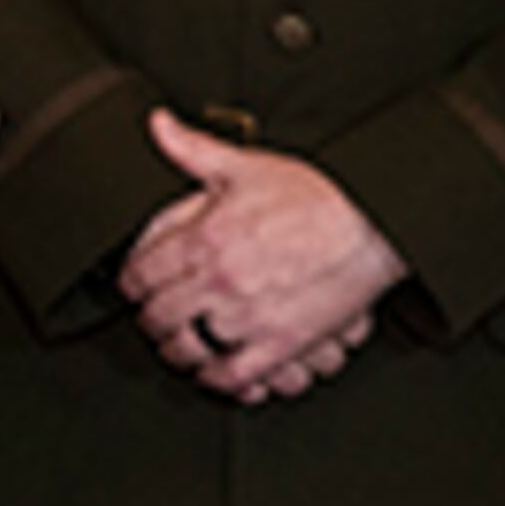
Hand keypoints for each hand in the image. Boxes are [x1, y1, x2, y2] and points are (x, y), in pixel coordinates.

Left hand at [120, 110, 407, 403]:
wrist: (375, 224)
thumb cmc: (317, 195)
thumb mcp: (246, 164)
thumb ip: (193, 149)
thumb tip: (158, 125)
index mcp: (204, 238)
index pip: (141, 272)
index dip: (130, 281)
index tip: (133, 284)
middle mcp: (220, 281)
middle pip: (157, 316)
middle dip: (148, 319)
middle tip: (152, 317)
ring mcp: (248, 316)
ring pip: (188, 349)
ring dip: (177, 351)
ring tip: (178, 343)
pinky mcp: (281, 343)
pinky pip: (234, 376)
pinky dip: (217, 380)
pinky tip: (214, 371)